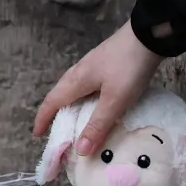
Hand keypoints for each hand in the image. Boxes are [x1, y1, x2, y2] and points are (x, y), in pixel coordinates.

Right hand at [33, 21, 162, 155]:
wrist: (148, 35)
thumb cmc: (129, 69)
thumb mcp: (114, 101)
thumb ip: (97, 125)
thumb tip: (79, 151)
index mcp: (76, 81)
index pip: (51, 102)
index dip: (43, 119)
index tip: (37, 134)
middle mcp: (78, 72)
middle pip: (59, 94)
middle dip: (53, 112)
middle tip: (55, 130)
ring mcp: (91, 64)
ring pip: (72, 88)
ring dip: (68, 104)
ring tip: (73, 119)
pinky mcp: (104, 62)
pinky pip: (85, 84)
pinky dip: (82, 97)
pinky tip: (94, 101)